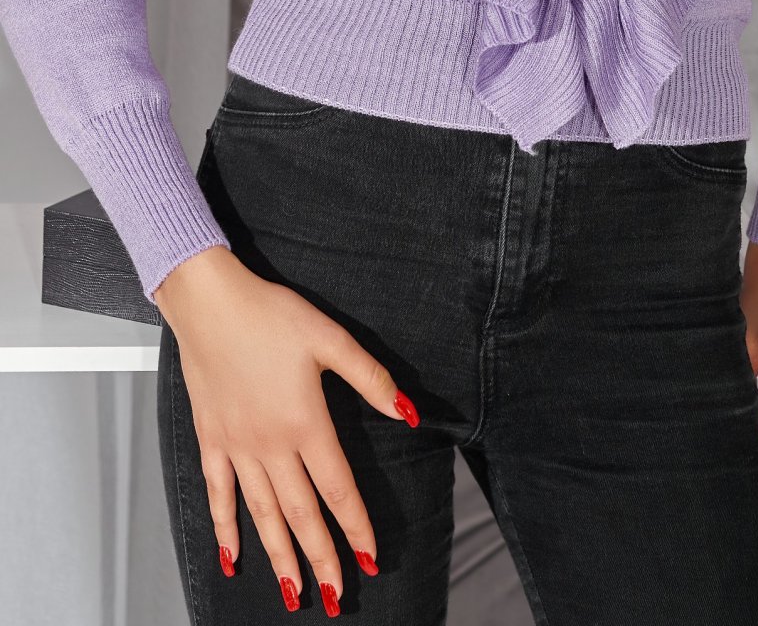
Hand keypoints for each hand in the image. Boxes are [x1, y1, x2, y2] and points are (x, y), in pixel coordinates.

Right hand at [153, 245, 419, 614]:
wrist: (211, 302)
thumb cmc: (271, 314)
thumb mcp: (331, 338)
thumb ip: (370, 378)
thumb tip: (407, 411)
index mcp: (306, 423)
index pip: (338, 489)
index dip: (356, 528)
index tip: (371, 558)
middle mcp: (271, 444)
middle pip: (301, 514)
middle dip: (321, 558)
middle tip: (336, 596)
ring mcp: (237, 446)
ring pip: (263, 514)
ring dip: (280, 556)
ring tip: (295, 590)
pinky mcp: (211, 439)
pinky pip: (218, 494)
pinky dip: (225, 528)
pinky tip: (233, 557)